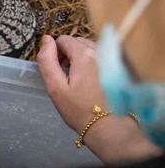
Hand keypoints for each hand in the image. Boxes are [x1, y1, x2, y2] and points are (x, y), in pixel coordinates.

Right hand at [38, 35, 158, 163]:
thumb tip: (46, 39)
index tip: (58, 71)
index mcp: (84, 55)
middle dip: (69, 54)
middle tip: (68, 77)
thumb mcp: (55, 87)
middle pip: (78, 42)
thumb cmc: (79, 110)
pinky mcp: (120, 68)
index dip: (55, 53)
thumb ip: (47, 60)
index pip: (63, 40)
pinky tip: (94, 82)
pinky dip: (94, 64)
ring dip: (82, 59)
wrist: (110, 128)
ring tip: (81, 80)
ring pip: (90, 48)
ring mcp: (113, 59)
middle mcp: (101, 52)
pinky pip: (102, 57)